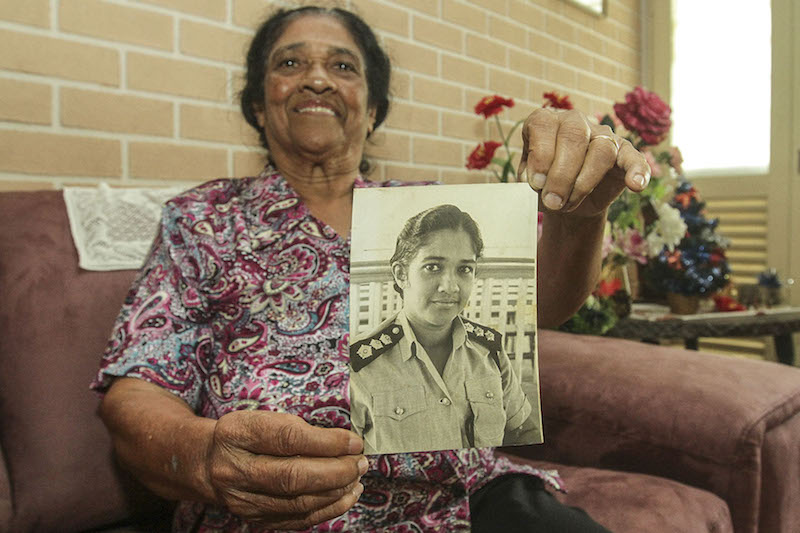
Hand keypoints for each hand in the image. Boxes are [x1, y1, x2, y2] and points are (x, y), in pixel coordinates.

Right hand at [207, 410, 366, 529]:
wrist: (207, 464)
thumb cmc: (244, 435)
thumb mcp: (262, 418)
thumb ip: (296, 428)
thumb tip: (343, 441)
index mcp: (238, 434)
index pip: (288, 439)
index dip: (327, 442)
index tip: (353, 441)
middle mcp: (236, 470)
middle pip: (293, 476)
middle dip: (336, 470)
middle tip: (360, 462)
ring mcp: (244, 500)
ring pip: (298, 502)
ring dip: (336, 491)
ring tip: (357, 477)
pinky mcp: (256, 519)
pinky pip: (298, 519)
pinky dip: (328, 509)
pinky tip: (346, 495)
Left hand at [517, 108, 650, 217]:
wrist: (564, 201)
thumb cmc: (544, 183)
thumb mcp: (529, 179)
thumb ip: (529, 176)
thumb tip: (536, 179)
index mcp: (547, 121)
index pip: (544, 126)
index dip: (539, 156)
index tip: (535, 183)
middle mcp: (575, 121)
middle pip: (574, 137)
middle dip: (561, 175)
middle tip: (552, 202)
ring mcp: (602, 135)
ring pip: (601, 150)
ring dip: (584, 183)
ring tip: (568, 205)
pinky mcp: (624, 154)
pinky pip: (634, 158)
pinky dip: (637, 171)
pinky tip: (636, 185)